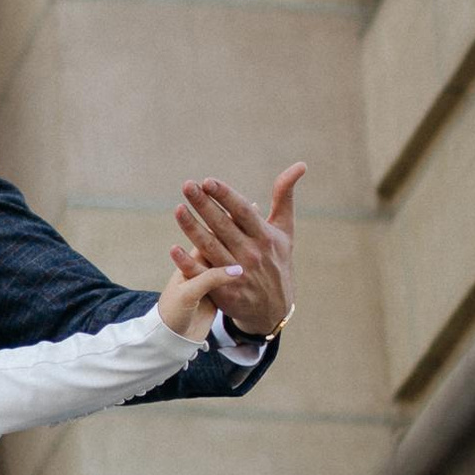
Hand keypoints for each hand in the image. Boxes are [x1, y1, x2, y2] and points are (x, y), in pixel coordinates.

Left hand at [157, 168, 304, 343]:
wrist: (275, 309)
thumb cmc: (278, 260)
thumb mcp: (285, 230)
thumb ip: (285, 197)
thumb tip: (300, 165)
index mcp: (265, 236)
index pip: (242, 212)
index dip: (225, 195)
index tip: (207, 181)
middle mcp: (252, 253)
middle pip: (223, 225)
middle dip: (204, 205)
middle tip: (187, 186)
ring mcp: (237, 273)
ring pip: (210, 246)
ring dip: (192, 228)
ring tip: (178, 209)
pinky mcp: (225, 291)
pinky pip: (203, 274)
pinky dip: (187, 262)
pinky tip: (174, 248)